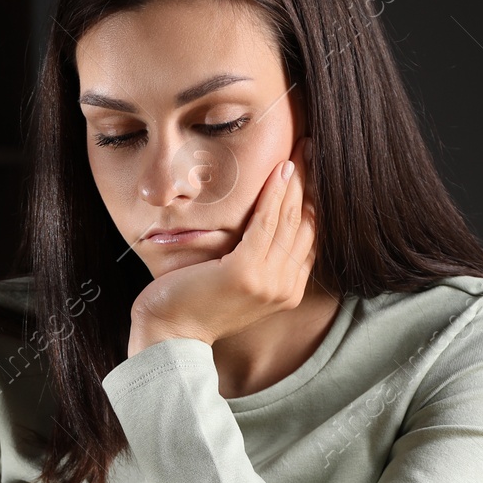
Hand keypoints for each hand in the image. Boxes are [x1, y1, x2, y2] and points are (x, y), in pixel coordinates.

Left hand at [128, 137, 316, 356]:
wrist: (168, 335)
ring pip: (290, 219)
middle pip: (306, 224)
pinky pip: (267, 224)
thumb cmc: (192, 303)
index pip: (309, 236)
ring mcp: (269, 282)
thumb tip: (263, 220)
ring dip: (297, 179)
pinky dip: (275, 194)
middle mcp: (285, 287)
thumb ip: (256, 257)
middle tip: (312, 147)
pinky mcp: (246, 274)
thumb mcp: (234, 279)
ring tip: (303, 148)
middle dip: (311, 182)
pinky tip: (280, 169)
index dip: (313, 199)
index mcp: (287, 289)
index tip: (314, 167)